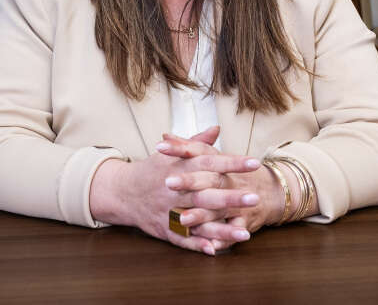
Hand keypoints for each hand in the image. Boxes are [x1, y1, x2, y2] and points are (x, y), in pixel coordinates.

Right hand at [90, 126, 260, 255]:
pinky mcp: (164, 229)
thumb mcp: (170, 153)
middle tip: (255, 197)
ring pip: (198, 221)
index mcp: (179, 168)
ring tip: (245, 233)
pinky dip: (197, 245)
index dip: (232, 163)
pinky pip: (182, 239)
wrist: (123, 191)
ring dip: (221, 228)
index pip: (209, 163)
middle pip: (206, 194)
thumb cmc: (152, 171)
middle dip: (230, 197)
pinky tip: (215, 250)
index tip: (254, 162)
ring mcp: (169, 211)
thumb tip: (216, 129)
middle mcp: (175, 191)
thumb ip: (195, 143)